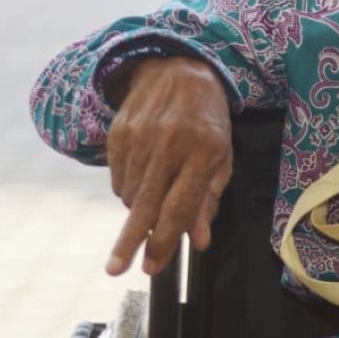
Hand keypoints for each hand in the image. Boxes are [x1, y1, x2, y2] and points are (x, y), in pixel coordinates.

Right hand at [104, 57, 231, 275]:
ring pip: (130, 193)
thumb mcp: (221, 154)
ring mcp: (140, 137)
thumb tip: (198, 241)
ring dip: (137, 210)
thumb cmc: (207, 118)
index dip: (165, 239)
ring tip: (152, 196)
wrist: (177, 68)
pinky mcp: (118, 132)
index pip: (180, 204)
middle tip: (117, 269)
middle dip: (131, 241)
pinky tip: (143, 175)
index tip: (152, 266)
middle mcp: (169, 143)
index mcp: (203, 149)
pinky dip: (128, 188)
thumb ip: (208, 199)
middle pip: (146, 204)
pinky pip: (118, 177)